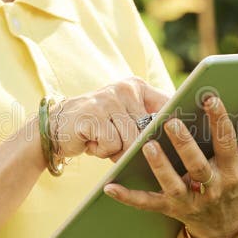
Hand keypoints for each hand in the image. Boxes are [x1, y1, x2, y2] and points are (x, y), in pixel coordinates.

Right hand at [51, 77, 170, 162]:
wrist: (56, 127)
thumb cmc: (98, 127)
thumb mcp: (125, 118)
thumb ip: (148, 121)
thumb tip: (178, 138)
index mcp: (136, 86)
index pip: (167, 104)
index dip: (175, 123)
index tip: (180, 135)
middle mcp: (124, 89)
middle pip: (148, 130)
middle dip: (135, 147)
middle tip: (117, 144)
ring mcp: (108, 100)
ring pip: (130, 140)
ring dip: (117, 150)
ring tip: (102, 140)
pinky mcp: (93, 115)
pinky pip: (111, 145)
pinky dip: (101, 151)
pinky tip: (90, 141)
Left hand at [103, 94, 237, 237]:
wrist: (224, 228)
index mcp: (233, 169)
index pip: (227, 142)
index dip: (219, 120)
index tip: (209, 97)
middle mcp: (212, 187)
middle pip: (198, 166)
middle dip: (185, 146)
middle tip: (171, 122)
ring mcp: (191, 201)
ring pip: (173, 185)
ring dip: (160, 167)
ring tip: (147, 145)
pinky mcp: (171, 210)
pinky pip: (148, 204)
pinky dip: (128, 198)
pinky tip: (110, 187)